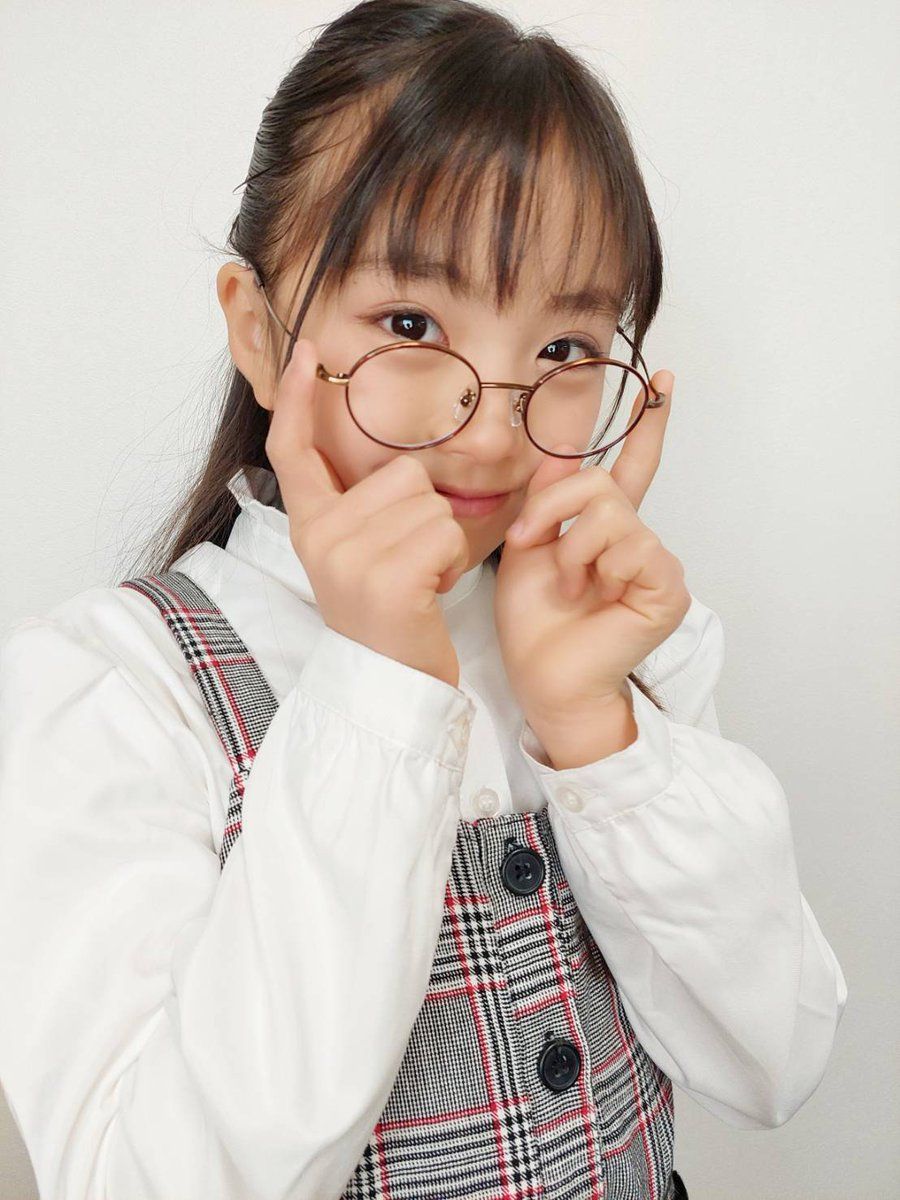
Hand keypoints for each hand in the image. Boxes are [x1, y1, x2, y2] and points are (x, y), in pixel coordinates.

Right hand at [265, 338, 468, 688]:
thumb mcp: (359, 557)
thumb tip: (397, 464)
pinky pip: (445, 531)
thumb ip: (362, 507)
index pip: (292, 451)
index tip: (306, 350)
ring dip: (442, 540)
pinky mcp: (387, 578)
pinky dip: (452, 562)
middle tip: (408, 565)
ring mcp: (349, 557)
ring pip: (430, 501)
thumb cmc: (390, 617)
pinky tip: (430, 594)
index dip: (296, 399)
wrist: (390, 686)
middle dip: (424, 515)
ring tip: (419, 581)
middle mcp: (320, 537)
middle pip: (402, 473)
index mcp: (310, 527)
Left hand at [494, 370, 689, 727]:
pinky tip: (596, 596)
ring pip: (613, 513)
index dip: (646, 424)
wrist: (544, 677)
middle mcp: (636, 539)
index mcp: (605, 529)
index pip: (630, 466)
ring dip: (574, 547)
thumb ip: (549, 497)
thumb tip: (566, 445)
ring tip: (569, 584)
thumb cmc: (534, 622)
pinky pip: (634, 546)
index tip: (662, 380)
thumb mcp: (528, 546)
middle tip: (533, 543)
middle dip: (556, 507)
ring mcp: (655, 563)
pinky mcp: (667, 587)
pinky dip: (601, 567)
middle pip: (604, 482)